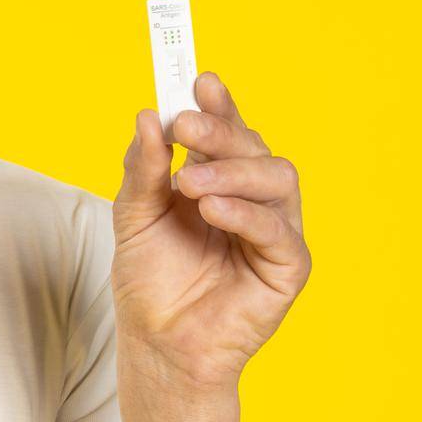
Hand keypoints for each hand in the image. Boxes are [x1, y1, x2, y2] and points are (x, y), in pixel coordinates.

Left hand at [110, 73, 310, 391]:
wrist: (156, 343)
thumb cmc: (150, 279)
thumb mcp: (134, 214)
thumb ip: (143, 169)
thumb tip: (149, 117)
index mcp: (217, 178)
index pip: (227, 131)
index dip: (219, 103)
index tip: (199, 78)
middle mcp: (251, 198)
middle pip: (255, 146)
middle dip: (222, 129)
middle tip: (186, 125)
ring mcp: (274, 231)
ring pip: (278, 178)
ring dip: (232, 170)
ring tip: (189, 181)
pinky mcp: (287, 269)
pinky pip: (279, 231)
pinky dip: (246, 213)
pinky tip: (212, 210)